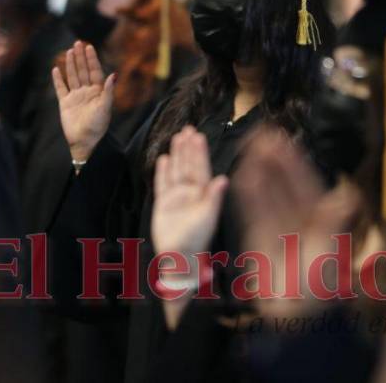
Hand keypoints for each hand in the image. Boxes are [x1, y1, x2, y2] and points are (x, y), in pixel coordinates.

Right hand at [52, 41, 115, 161]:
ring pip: (72, 77)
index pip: (94, 71)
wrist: (85, 141)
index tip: (88, 47)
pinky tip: (55, 69)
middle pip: (83, 71)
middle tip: (77, 43)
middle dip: (80, 57)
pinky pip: (61, 89)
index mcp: (98, 92)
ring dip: (70, 64)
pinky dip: (58, 79)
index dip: (91, 59)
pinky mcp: (65, 104)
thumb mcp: (106, 107)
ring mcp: (76, 97)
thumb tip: (114, 74)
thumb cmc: (98, 126)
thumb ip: (109, 90)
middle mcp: (87, 92)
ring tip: (69, 52)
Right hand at [152, 126, 228, 258]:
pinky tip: (163, 158)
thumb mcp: (208, 217)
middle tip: (188, 128)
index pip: (201, 168)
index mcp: (203, 193)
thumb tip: (223, 178)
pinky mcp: (163, 203)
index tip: (198, 136)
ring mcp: (177, 197)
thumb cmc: (197, 240)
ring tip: (177, 137)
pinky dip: (162, 171)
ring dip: (177, 154)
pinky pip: (162, 183)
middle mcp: (191, 192)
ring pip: (176, 170)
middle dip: (188, 147)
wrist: (179, 256)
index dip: (199, 152)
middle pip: (188, 165)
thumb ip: (214, 197)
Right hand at [233, 127, 359, 318]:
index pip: (304, 182)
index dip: (293, 161)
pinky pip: (254, 211)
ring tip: (249, 147)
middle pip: (284, 183)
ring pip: (268, 193)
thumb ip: (334, 222)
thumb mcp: (330, 253)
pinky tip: (242, 175)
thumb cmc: (319, 289)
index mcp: (320, 219)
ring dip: (259, 170)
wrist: (296, 319)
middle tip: (261, 133)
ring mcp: (279, 228)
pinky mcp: (261, 240)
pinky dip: (249, 194)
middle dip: (273, 159)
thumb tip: (348, 195)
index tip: (282, 138)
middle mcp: (300, 220)